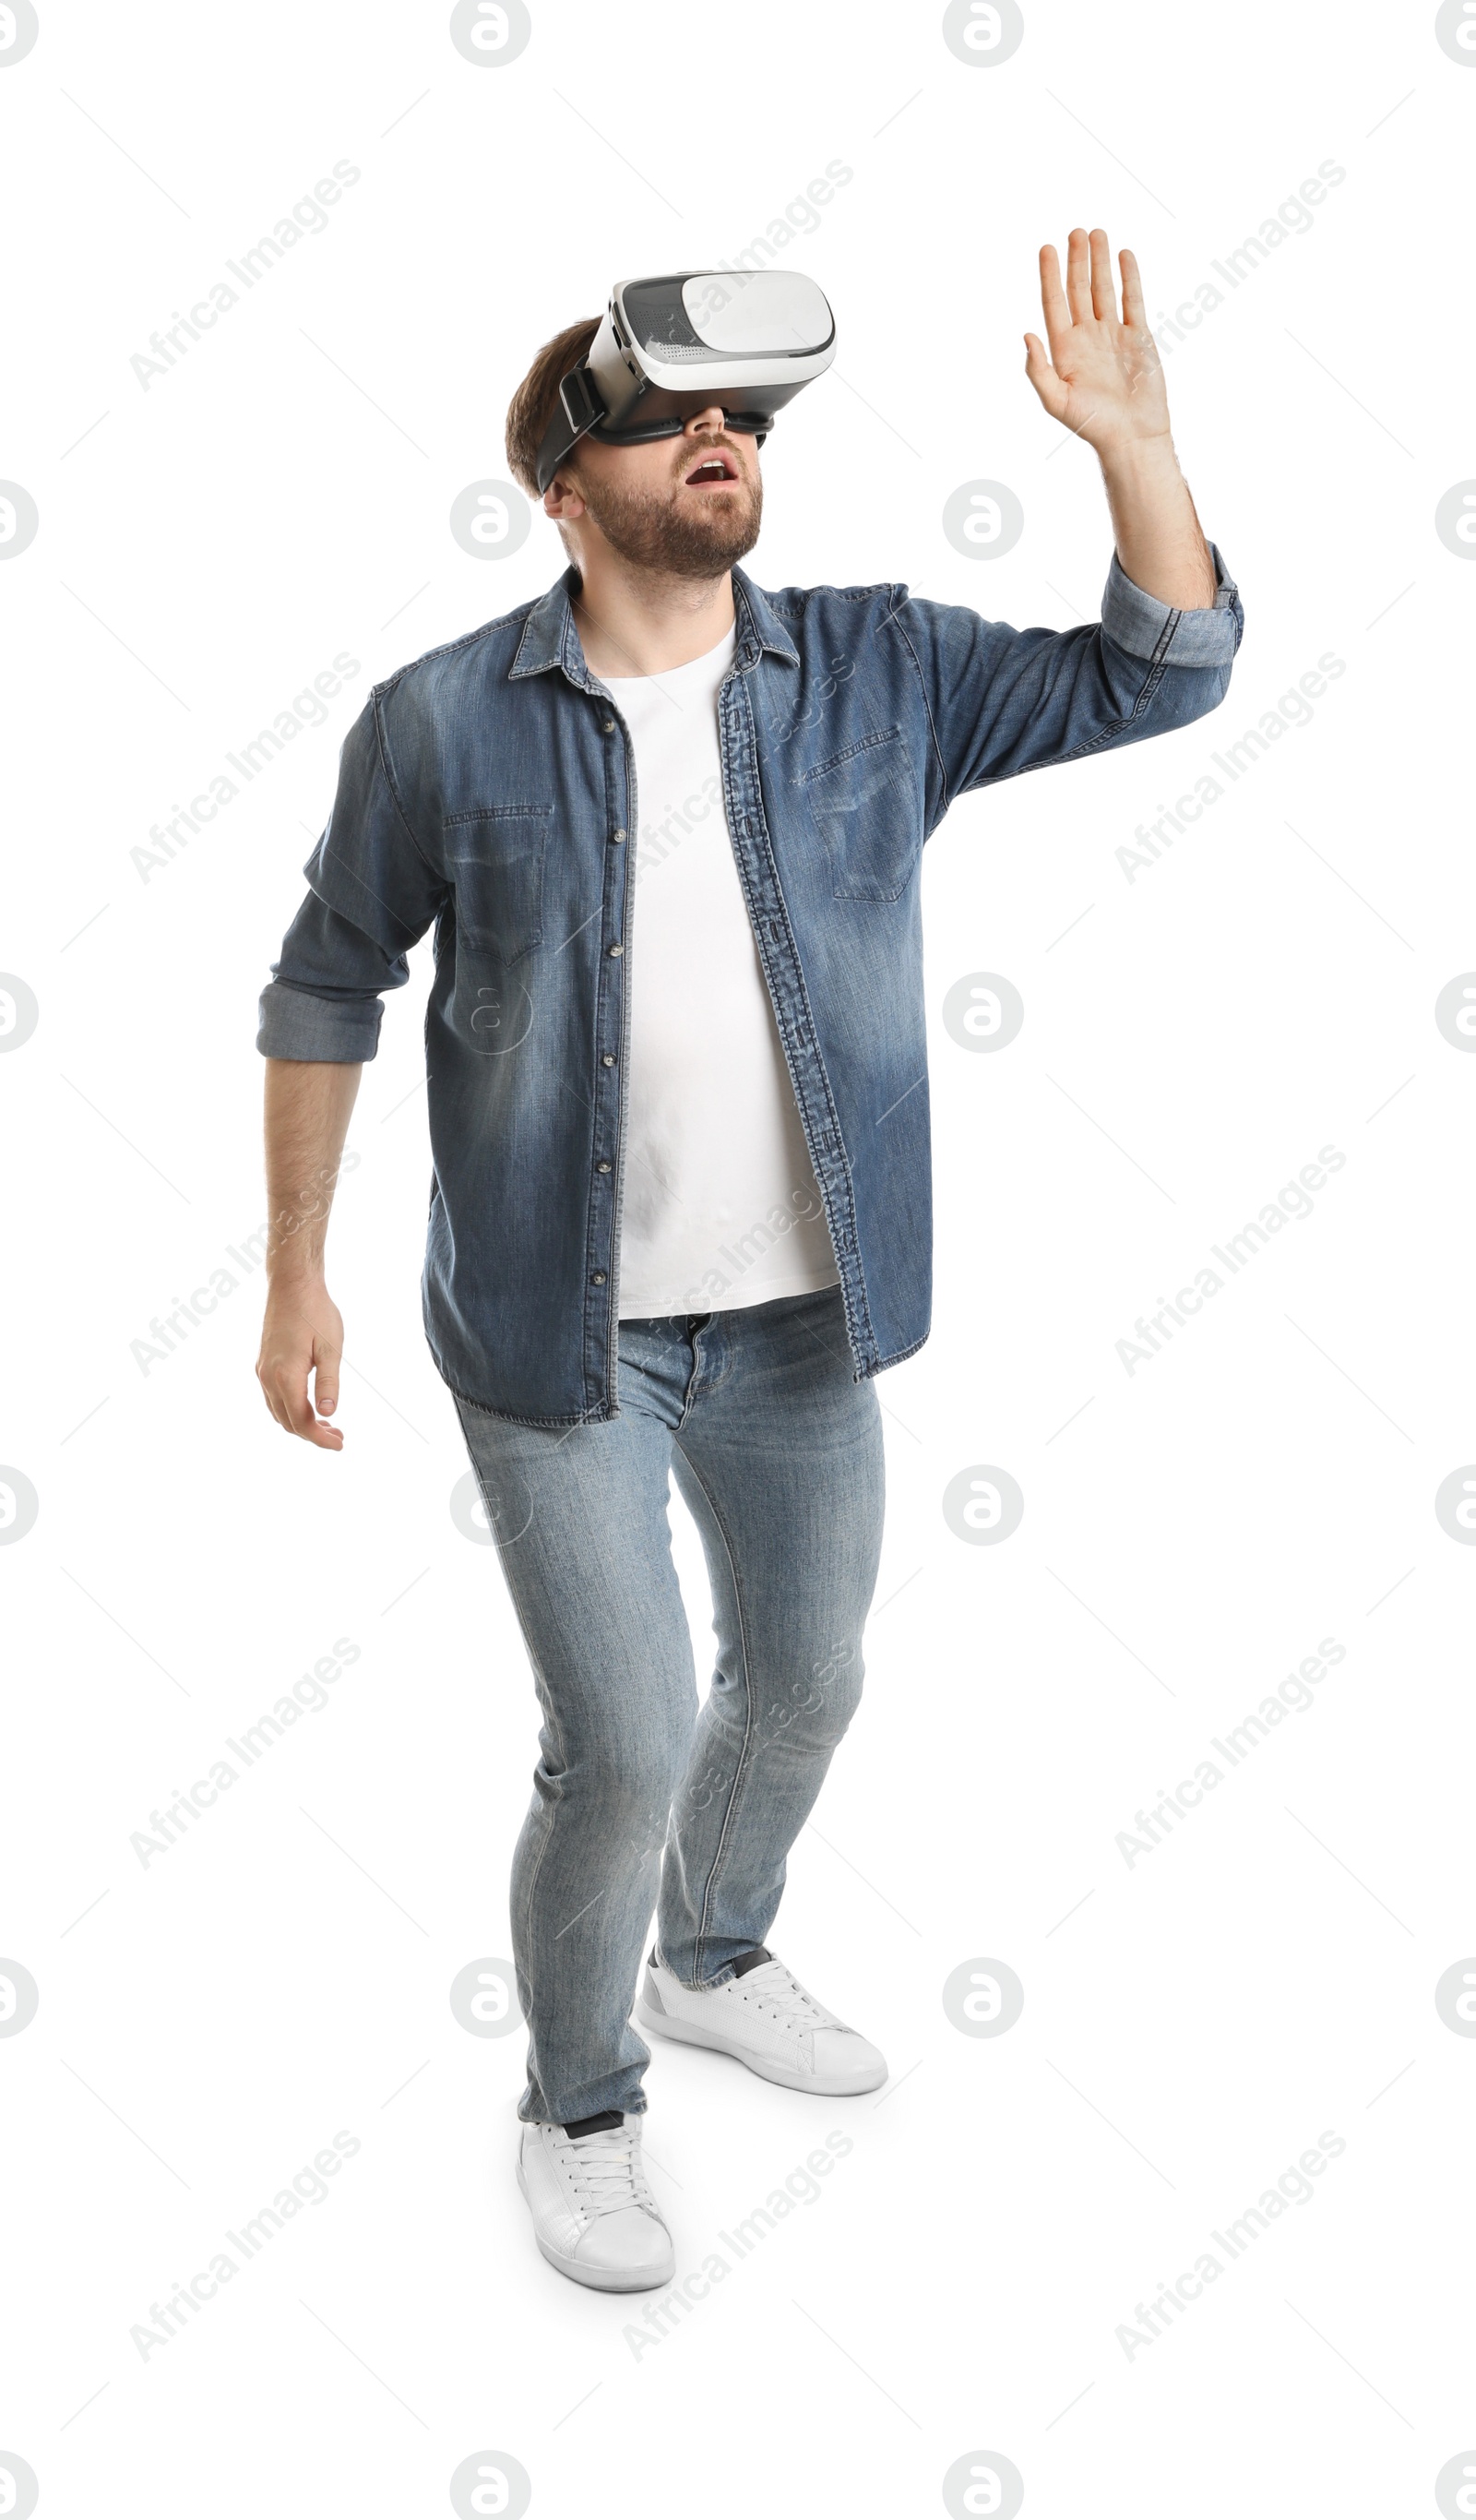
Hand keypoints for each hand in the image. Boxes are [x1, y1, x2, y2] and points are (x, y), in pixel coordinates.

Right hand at [256, 1276, 344, 1449]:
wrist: (291, 1285)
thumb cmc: (315, 1313)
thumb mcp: (330, 1349)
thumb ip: (328, 1383)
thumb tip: (330, 1413)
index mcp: (285, 1376)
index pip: (301, 1421)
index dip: (320, 1438)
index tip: (340, 1444)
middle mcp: (268, 1377)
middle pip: (287, 1422)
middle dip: (312, 1434)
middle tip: (338, 1435)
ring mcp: (262, 1370)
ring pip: (278, 1412)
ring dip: (300, 1423)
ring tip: (327, 1424)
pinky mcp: (262, 1363)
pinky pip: (272, 1398)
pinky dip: (289, 1409)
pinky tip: (309, 1406)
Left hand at [1025, 228, 1169, 453]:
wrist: (1132, 436)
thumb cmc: (1093, 424)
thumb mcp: (1057, 401)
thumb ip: (1038, 370)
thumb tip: (1026, 335)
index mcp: (1065, 349)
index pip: (1053, 303)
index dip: (1049, 275)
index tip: (1046, 248)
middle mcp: (1087, 337)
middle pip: (1078, 289)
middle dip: (1076, 260)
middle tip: (1075, 232)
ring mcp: (1113, 335)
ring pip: (1104, 289)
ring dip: (1100, 262)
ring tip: (1097, 233)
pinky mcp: (1138, 337)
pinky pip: (1133, 300)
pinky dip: (1130, 278)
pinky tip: (1124, 256)